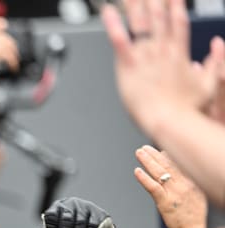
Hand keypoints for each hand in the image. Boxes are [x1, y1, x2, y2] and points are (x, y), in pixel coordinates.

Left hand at [100, 0, 222, 133]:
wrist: (170, 122)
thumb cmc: (186, 110)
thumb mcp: (209, 85)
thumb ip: (214, 64)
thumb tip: (218, 47)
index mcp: (178, 53)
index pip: (178, 21)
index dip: (174, 4)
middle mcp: (162, 50)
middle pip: (157, 16)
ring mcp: (146, 57)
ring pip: (140, 23)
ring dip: (134, 5)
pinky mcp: (129, 66)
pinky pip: (120, 42)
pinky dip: (113, 26)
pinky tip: (107, 12)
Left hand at [134, 145, 205, 227]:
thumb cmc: (199, 222)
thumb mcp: (199, 200)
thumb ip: (190, 189)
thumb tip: (179, 180)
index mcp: (195, 184)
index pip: (180, 165)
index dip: (169, 156)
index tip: (162, 150)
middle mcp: (185, 185)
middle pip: (168, 165)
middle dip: (155, 155)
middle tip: (145, 148)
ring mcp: (174, 193)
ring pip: (159, 172)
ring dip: (148, 160)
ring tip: (140, 153)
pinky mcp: (165, 202)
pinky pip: (152, 187)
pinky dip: (144, 178)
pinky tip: (137, 171)